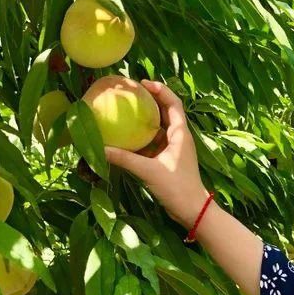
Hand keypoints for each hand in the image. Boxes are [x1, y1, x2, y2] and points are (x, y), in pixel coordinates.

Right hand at [103, 80, 208, 228]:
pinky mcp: (169, 160)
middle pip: (166, 112)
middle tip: (131, 94)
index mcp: (180, 134)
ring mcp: (174, 149)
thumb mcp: (148, 171)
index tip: (142, 83)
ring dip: (145, 120)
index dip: (160, 90)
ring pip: (159, 128)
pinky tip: (126, 139)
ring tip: (125, 113)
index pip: (173, 103)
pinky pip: (154, 143)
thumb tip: (100, 148)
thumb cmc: (177, 188)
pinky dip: (142, 139)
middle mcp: (179, 138)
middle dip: (150, 101)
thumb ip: (124, 159)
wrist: (193, 211)